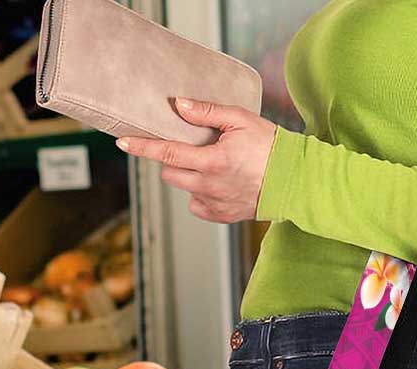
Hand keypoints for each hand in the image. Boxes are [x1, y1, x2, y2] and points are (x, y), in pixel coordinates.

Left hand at [115, 97, 276, 222]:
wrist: (294, 181)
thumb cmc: (270, 146)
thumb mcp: (240, 119)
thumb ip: (206, 112)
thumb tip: (178, 105)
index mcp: (212, 161)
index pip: (167, 153)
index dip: (142, 147)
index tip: (122, 143)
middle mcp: (209, 186)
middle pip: (170, 173)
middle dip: (171, 159)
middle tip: (190, 147)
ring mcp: (214, 204)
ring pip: (184, 188)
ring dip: (188, 175)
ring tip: (211, 164)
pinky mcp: (221, 216)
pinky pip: (197, 205)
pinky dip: (201, 193)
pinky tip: (218, 183)